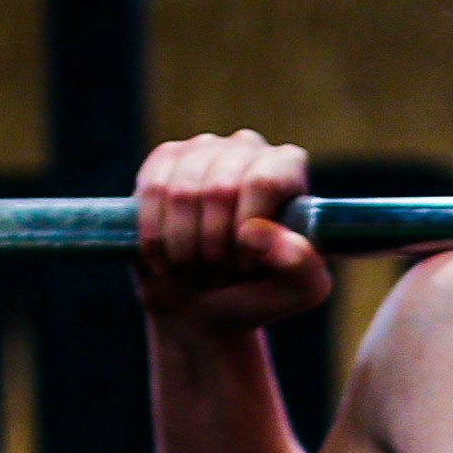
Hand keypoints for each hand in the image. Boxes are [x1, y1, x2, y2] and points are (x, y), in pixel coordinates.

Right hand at [133, 131, 333, 328]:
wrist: (203, 305)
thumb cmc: (258, 292)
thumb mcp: (298, 292)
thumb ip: (300, 266)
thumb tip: (256, 234)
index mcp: (288, 167)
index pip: (262, 182)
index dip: (245, 230)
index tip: (246, 266)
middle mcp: (248, 146)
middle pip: (219, 189)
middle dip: (213, 246)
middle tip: (219, 273)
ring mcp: (203, 148)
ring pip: (182, 192)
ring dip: (184, 247)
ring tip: (195, 268)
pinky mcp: (165, 158)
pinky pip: (153, 191)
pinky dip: (156, 238)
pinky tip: (166, 260)